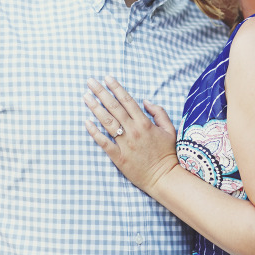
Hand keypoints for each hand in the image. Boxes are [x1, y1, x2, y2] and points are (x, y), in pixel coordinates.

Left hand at [84, 76, 178, 193]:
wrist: (165, 177)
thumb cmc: (167, 153)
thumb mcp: (169, 129)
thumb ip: (159, 112)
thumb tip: (145, 100)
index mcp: (145, 123)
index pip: (127, 100)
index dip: (116, 88)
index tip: (107, 78)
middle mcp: (133, 131)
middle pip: (114, 107)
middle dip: (101, 92)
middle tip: (90, 82)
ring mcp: (125, 144)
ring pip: (107, 122)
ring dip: (95, 108)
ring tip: (85, 97)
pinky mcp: (119, 157)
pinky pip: (104, 143)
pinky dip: (94, 132)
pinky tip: (86, 122)